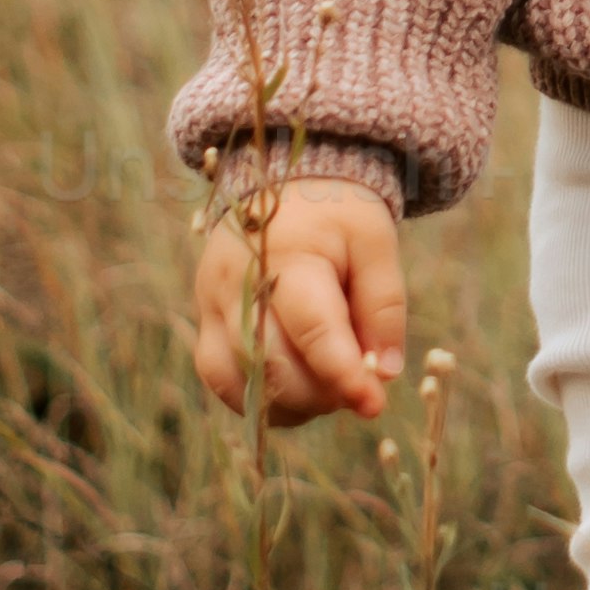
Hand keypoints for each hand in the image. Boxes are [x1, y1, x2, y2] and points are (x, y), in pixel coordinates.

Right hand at [191, 178, 407, 426]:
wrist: (284, 185)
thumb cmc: (337, 214)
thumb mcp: (375, 243)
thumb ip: (383, 305)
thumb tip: (384, 374)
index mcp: (286, 256)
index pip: (313, 331)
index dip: (344, 375)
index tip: (374, 405)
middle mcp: (236, 284)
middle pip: (269, 364)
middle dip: (319, 394)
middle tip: (357, 391)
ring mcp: (211, 304)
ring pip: (238, 380)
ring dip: (288, 402)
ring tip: (328, 389)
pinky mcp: (204, 321)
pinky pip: (221, 378)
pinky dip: (260, 397)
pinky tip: (296, 392)